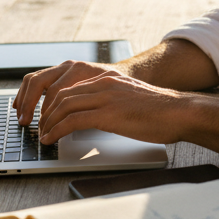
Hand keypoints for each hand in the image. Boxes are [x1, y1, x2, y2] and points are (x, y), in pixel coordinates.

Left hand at [13, 60, 186, 145]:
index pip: (70, 87)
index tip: (46, 116)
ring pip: (63, 106)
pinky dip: (57, 131)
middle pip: (61, 95)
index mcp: (108, 78)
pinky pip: (73, 120)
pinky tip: (52, 139)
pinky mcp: (108, 113)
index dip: (53, 102)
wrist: (180, 112)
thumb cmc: (160, 112)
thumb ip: (111, 102)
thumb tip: (95, 117)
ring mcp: (106, 97)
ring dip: (48, 122)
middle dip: (45, 112)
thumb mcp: (130, 100)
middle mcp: (104, 83)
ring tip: (43, 135)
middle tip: (39, 127)